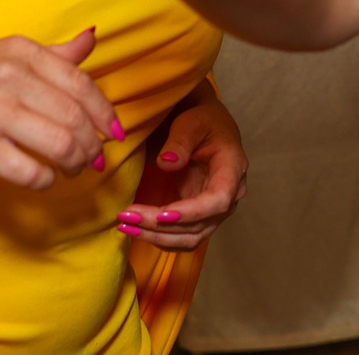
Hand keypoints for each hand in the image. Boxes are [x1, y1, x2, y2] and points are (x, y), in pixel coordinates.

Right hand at [0, 29, 124, 189]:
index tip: (115, 132)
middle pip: (75, 117)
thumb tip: (91, 38)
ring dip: (74, 163)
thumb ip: (51, 53)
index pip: (81, 83)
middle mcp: (10, 77)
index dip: (105, 112)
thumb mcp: (1, 52)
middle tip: (93, 158)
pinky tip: (42, 178)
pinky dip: (44, 180)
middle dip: (92, 144)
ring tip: (72, 169)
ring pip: (60, 144)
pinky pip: (28, 171)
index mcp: (20, 51)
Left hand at [115, 99, 246, 250]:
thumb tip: (167, 163)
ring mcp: (215, 211)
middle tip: (127, 218)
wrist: (206, 128)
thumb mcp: (191, 122)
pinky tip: (135, 229)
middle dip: (161, 227)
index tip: (161, 215)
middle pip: (199, 224)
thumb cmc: (201, 121)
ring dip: (157, 237)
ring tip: (125, 226)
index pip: (218, 200)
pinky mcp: (200, 217)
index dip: (191, 212)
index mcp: (232, 169)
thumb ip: (180, 140)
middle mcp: (229, 196)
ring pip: (190, 237)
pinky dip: (159, 237)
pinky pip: (182, 237)